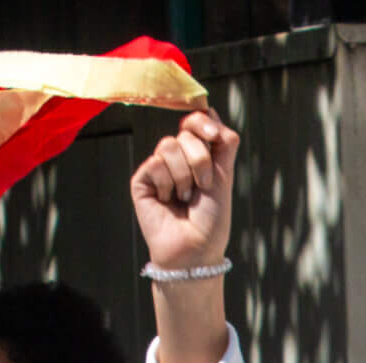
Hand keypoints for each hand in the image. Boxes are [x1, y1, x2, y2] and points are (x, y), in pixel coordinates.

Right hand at [131, 108, 238, 272]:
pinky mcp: (142, 180)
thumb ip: (223, 143)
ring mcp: (158, 169)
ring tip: (185, 197)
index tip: (214, 136)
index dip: (202, 122)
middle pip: (185, 133)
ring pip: (168, 146)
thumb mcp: (224, 177)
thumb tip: (211, 111)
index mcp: (197, 155)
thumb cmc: (211, 219)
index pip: (195, 121)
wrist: (196, 249)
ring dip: (184, 175)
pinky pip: (155, 163)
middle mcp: (177, 159)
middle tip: (202, 187)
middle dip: (200, 160)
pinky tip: (167, 201)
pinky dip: (167, 183)